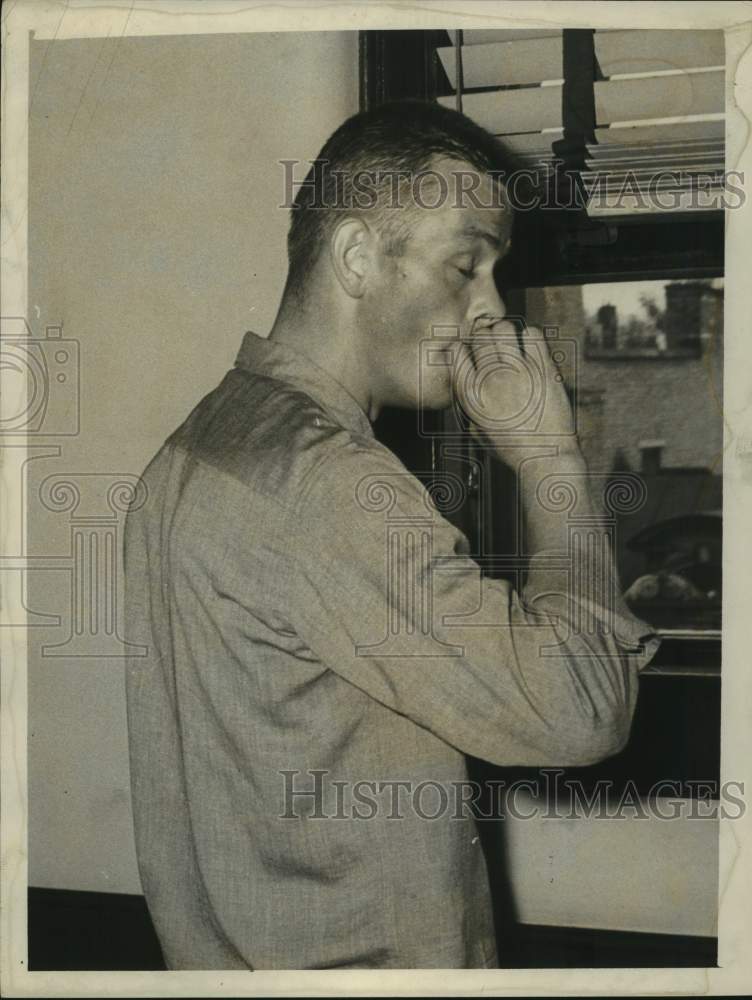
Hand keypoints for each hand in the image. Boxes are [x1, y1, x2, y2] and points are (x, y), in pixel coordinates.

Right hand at [451, 320, 580, 463]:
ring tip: (510, 345)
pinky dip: (530, 337)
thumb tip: (471, 377)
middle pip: (479, 335)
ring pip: (503, 328)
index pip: (456, 352)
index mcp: (471, 394)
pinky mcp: (543, 369)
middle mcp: (491, 379)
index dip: (463, 349)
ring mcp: (519, 371)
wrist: (545, 457)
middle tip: (493, 347)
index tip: (471, 354)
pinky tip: (530, 349)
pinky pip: (532, 334)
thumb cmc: (513, 448)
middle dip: (484, 338)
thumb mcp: (477, 429)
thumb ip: (470, 403)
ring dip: (505, 333)